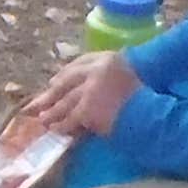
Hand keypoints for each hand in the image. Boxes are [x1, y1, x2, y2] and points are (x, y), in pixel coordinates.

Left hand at [20, 49, 140, 140]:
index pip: (78, 64)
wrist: (152, 111)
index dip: (64, 75)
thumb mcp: (130, 75)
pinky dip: (63, 125)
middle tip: (34, 104)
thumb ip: (110, 76)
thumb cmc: (147, 96)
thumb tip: (89, 87)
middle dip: (50, 94)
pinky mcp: (88, 109)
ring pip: (66, 101)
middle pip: (66, 81)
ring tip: (42, 119)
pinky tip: (55, 129)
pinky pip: (71, 118)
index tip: (53, 83)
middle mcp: (95, 70)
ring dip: (52, 111)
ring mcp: (90, 89)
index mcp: (106, 59)